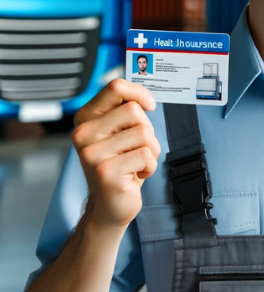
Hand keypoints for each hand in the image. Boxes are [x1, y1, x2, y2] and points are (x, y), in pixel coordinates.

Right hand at [72, 79, 159, 228]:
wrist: (110, 205)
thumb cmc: (121, 165)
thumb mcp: (120, 133)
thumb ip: (125, 111)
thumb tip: (145, 98)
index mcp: (86, 118)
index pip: (115, 87)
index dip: (139, 93)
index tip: (149, 105)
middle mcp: (83, 133)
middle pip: (134, 111)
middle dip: (147, 130)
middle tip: (137, 148)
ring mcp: (92, 153)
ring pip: (144, 134)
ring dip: (151, 150)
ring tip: (136, 163)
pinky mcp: (106, 171)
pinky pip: (146, 155)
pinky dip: (150, 166)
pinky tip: (136, 175)